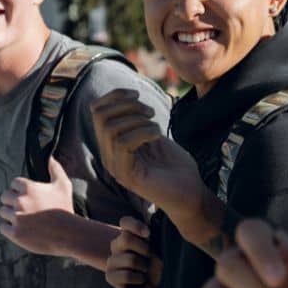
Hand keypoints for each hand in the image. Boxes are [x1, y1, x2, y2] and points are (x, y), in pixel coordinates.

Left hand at [0, 156, 74, 255]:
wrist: (68, 234)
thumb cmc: (65, 208)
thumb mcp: (63, 185)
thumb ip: (55, 169)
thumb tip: (50, 158)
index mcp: (28, 187)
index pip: (13, 184)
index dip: (20, 190)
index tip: (29, 197)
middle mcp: (20, 201)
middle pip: (4, 197)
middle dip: (13, 202)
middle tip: (25, 209)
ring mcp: (17, 217)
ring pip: (3, 212)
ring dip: (11, 215)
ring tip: (25, 220)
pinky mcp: (15, 233)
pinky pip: (3, 227)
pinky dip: (10, 229)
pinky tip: (22, 229)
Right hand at [91, 89, 203, 223]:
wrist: (190, 194)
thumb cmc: (175, 165)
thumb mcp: (154, 135)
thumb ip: (138, 119)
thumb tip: (128, 96)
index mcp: (113, 144)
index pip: (97, 111)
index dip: (115, 96)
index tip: (137, 94)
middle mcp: (109, 155)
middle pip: (100, 116)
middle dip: (127, 105)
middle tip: (150, 112)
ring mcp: (116, 167)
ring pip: (111, 128)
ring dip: (137, 119)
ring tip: (156, 126)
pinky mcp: (127, 176)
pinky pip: (123, 143)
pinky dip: (143, 132)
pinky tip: (158, 135)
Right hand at [106, 216, 162, 287]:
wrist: (156, 287)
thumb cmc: (158, 265)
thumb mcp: (159, 249)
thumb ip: (154, 237)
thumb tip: (149, 232)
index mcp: (129, 234)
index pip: (125, 222)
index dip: (136, 226)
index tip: (148, 234)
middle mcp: (117, 245)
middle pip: (125, 239)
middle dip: (144, 249)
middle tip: (150, 257)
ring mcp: (112, 260)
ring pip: (130, 260)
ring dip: (143, 267)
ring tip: (145, 271)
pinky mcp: (110, 276)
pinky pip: (126, 275)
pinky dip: (138, 279)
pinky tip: (141, 280)